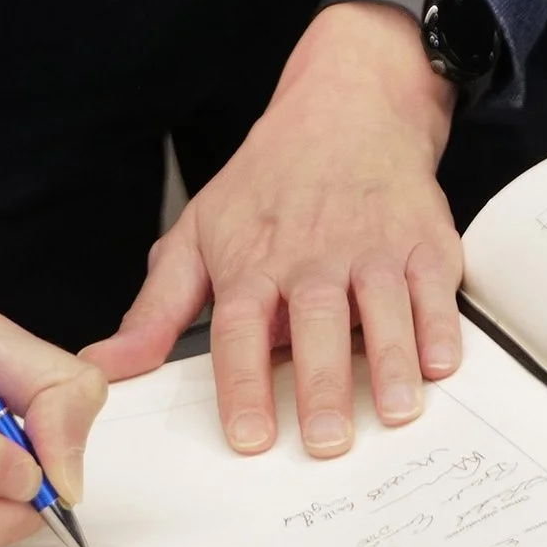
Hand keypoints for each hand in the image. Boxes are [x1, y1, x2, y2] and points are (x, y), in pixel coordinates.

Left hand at [91, 0, 463, 459]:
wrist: (347, 104)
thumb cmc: (268, 182)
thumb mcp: (200, 232)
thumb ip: (156, 309)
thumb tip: (105, 367)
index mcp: (253, 259)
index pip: (240, 327)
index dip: (243, 383)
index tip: (248, 438)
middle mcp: (313, 252)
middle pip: (314, 318)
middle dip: (322, 381)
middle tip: (325, 441)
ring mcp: (373, 243)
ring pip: (382, 304)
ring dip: (390, 359)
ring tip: (395, 412)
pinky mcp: (423, 237)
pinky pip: (434, 285)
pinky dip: (440, 323)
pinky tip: (441, 363)